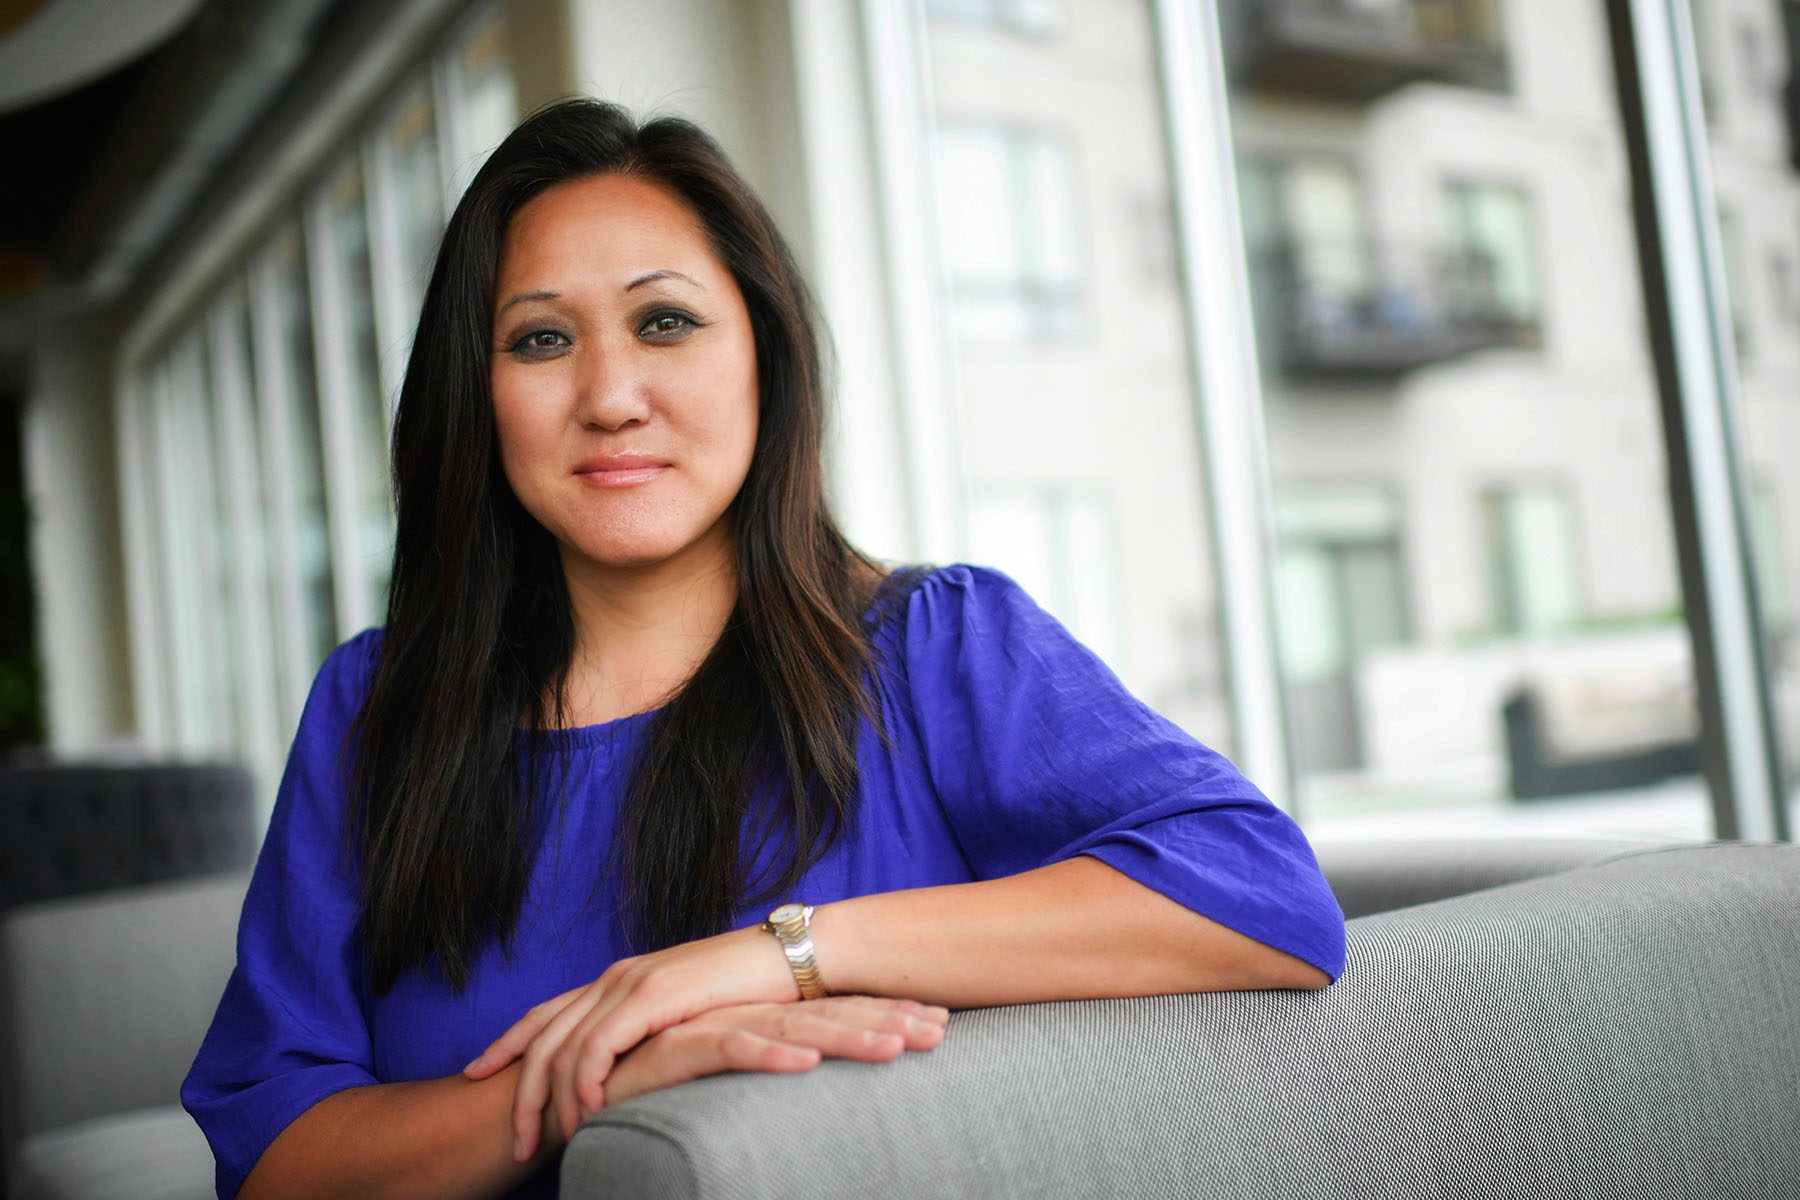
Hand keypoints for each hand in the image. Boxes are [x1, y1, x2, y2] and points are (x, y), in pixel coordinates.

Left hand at [461, 924, 816, 1160]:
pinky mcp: (652, 996)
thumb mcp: (689, 1015)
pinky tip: (590, 1114)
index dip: (508, 1043)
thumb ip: (655, 1034)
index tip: (477, 1074)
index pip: (547, 1013)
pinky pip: (598, 1048)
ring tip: (553, 1142)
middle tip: (516, 1142)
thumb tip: (638, 1070)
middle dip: (520, 1093)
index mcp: (621, 979)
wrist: (792, 958)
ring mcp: (631, 983)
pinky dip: (586, 1084)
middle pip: (543, 1037)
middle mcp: (616, 976)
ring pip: (564, 1049)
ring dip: (553, 1101)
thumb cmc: (752, 991)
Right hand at [604, 996, 949, 1105]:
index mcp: (761, 1019)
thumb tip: (818, 1077)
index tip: (939, 1027)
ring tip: (898, 1045)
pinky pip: (730, 1048)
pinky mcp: (674, 1044)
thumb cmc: (652, 1083)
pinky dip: (770, 1056)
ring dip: (848, 1036)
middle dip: (887, 1021)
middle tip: (941, 1031)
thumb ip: (768, 1072)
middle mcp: (744, 1014)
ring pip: (793, 1029)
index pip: (835, 1014)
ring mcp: (711, 1022)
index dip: (885, 1017)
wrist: (577, 1081)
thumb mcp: (725, 1082)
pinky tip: (807, 1063)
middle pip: (829, 1016)